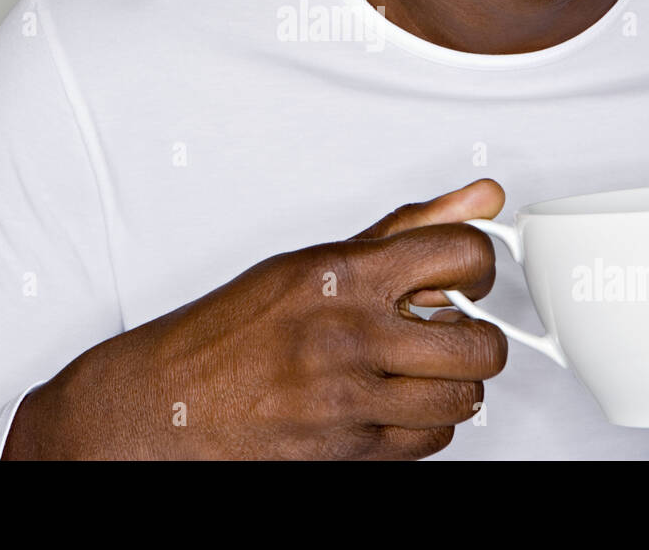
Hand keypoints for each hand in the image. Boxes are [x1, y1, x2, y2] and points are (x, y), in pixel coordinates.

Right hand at [3, 179, 508, 458]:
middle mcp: (348, 334)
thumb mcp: (312, 261)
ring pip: (463, 398)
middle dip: (478, 337)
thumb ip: (405, 229)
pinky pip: (431, 441)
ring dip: (454, 385)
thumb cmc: (230, 331)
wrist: (167, 404)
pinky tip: (396, 401)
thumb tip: (481, 197)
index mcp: (340, 275)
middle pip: (480, 342)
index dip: (480, 265)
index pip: (462, 254)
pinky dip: (425, 423)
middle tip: (453, 330)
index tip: (468, 276)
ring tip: (422, 369)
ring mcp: (349, 397)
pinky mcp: (348, 450)